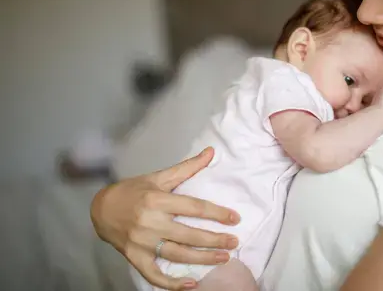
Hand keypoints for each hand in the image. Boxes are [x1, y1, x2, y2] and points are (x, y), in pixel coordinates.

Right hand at [90, 147, 240, 289]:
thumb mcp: (159, 177)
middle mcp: (150, 222)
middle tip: (234, 243)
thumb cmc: (133, 191)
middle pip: (189, 234)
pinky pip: (154, 274)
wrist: (101, 208)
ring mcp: (142, 242)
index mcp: (158, 200)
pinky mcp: (134, 257)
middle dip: (214, 240)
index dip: (216, 213)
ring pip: (177, 254)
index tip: (235, 219)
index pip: (194, 207)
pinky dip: (171, 282)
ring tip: (223, 259)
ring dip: (202, 259)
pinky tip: (191, 284)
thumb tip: (211, 152)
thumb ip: (187, 167)